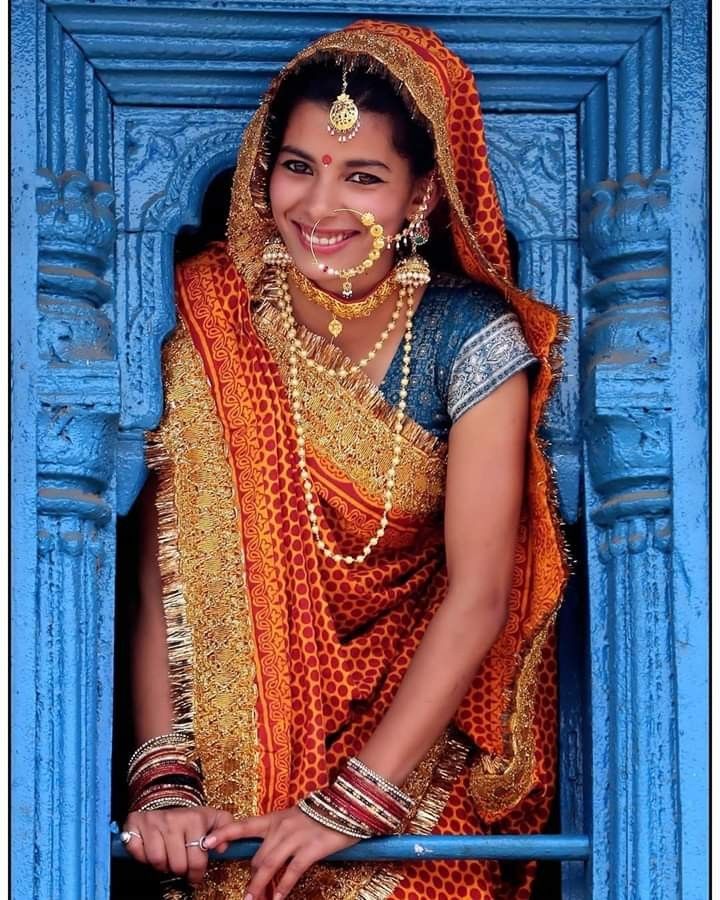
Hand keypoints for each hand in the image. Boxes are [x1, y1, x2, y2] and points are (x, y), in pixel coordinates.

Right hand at [122, 806, 234, 886]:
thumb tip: (221, 847)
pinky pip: (137, 852)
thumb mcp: (214, 818)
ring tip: (168, 857)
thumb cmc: (191, 817)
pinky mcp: (134, 824)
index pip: (196, 861)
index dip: (196, 874)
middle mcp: (172, 819)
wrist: (167, 800)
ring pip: (157, 861)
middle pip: (176, 865)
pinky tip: (151, 850)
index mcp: (194, 819)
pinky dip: (142, 857)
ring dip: (162, 864)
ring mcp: (152, 821)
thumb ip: (226, 830)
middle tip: (180, 865)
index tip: (195, 877)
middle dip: (180, 870)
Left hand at [204, 805, 359, 898]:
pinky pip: (292, 871)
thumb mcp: (293, 819)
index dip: (224, 834)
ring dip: (260, 886)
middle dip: (251, 876)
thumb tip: (262, 856)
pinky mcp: (311, 849)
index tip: (206, 843)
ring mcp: (296, 838)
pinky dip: (284, 886)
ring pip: (270, 865)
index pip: (243, 825)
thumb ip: (277, 834)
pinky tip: (279, 898)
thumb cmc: (319, 815)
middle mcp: (282, 827)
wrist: (347, 806)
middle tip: (246, 894)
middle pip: (258, 856)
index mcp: (274, 818)